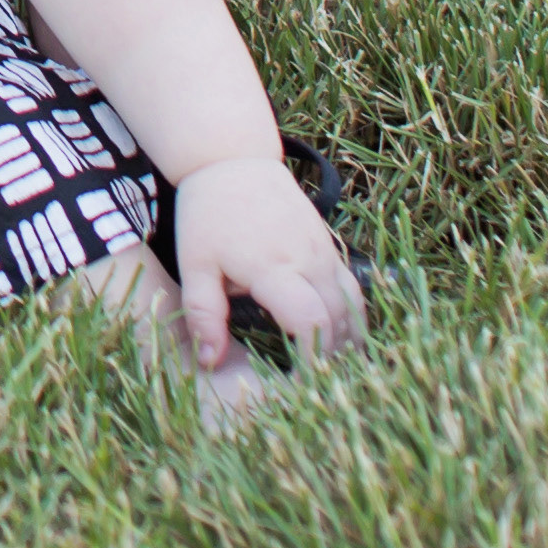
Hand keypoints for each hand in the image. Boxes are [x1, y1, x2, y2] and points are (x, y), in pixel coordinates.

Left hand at [172, 153, 368, 378]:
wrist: (232, 160)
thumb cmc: (207, 214)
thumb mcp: (195, 263)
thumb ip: (204, 313)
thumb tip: (209, 361)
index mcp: (272, 267)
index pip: (309, 321)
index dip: (313, 358)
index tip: (303, 385)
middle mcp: (308, 261)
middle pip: (338, 321)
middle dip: (332, 358)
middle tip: (317, 388)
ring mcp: (324, 252)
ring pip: (352, 307)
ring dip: (347, 340)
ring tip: (333, 372)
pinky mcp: (331, 246)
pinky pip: (352, 288)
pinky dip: (352, 317)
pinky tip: (343, 340)